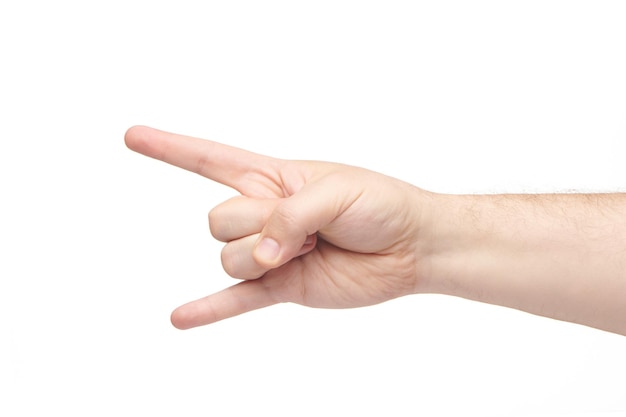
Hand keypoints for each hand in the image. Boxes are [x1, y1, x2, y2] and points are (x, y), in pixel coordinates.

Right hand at [125, 126, 431, 328]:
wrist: (410, 246)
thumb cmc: (379, 204)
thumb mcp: (336, 192)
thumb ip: (288, 216)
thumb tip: (258, 255)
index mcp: (271, 177)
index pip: (209, 159)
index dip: (170, 148)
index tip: (133, 136)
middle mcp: (263, 214)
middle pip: (218, 219)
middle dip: (256, 224)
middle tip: (305, 226)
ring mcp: (269, 253)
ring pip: (229, 258)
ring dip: (266, 257)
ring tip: (309, 248)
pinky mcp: (281, 288)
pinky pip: (236, 301)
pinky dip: (208, 310)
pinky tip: (180, 318)